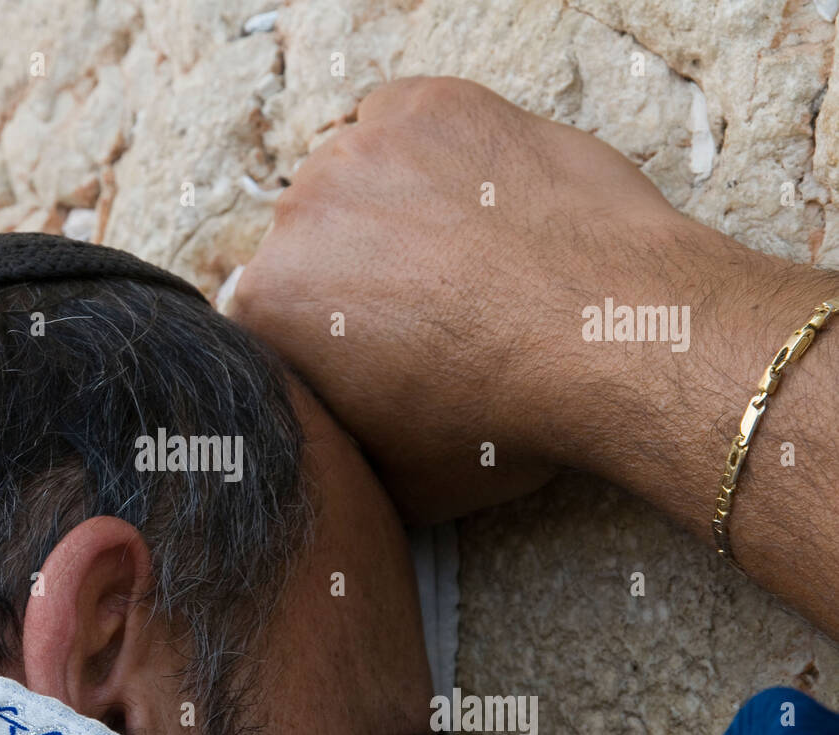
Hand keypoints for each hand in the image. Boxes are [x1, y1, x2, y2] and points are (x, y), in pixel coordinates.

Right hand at [230, 76, 698, 523]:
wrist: (608, 336)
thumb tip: (329, 454)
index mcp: (269, 310)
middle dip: (356, 270)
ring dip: (392, 209)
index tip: (374, 350)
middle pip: (312, 241)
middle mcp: (294, 221)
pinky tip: (482, 201)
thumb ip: (334, 450)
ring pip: (356, 178)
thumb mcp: (396, 483)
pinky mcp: (426, 108)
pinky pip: (407, 123)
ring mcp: (359, 152)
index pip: (276, 315)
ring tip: (466, 252)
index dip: (326, 336)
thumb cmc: (502, 422)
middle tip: (428, 306)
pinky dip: (435, 155)